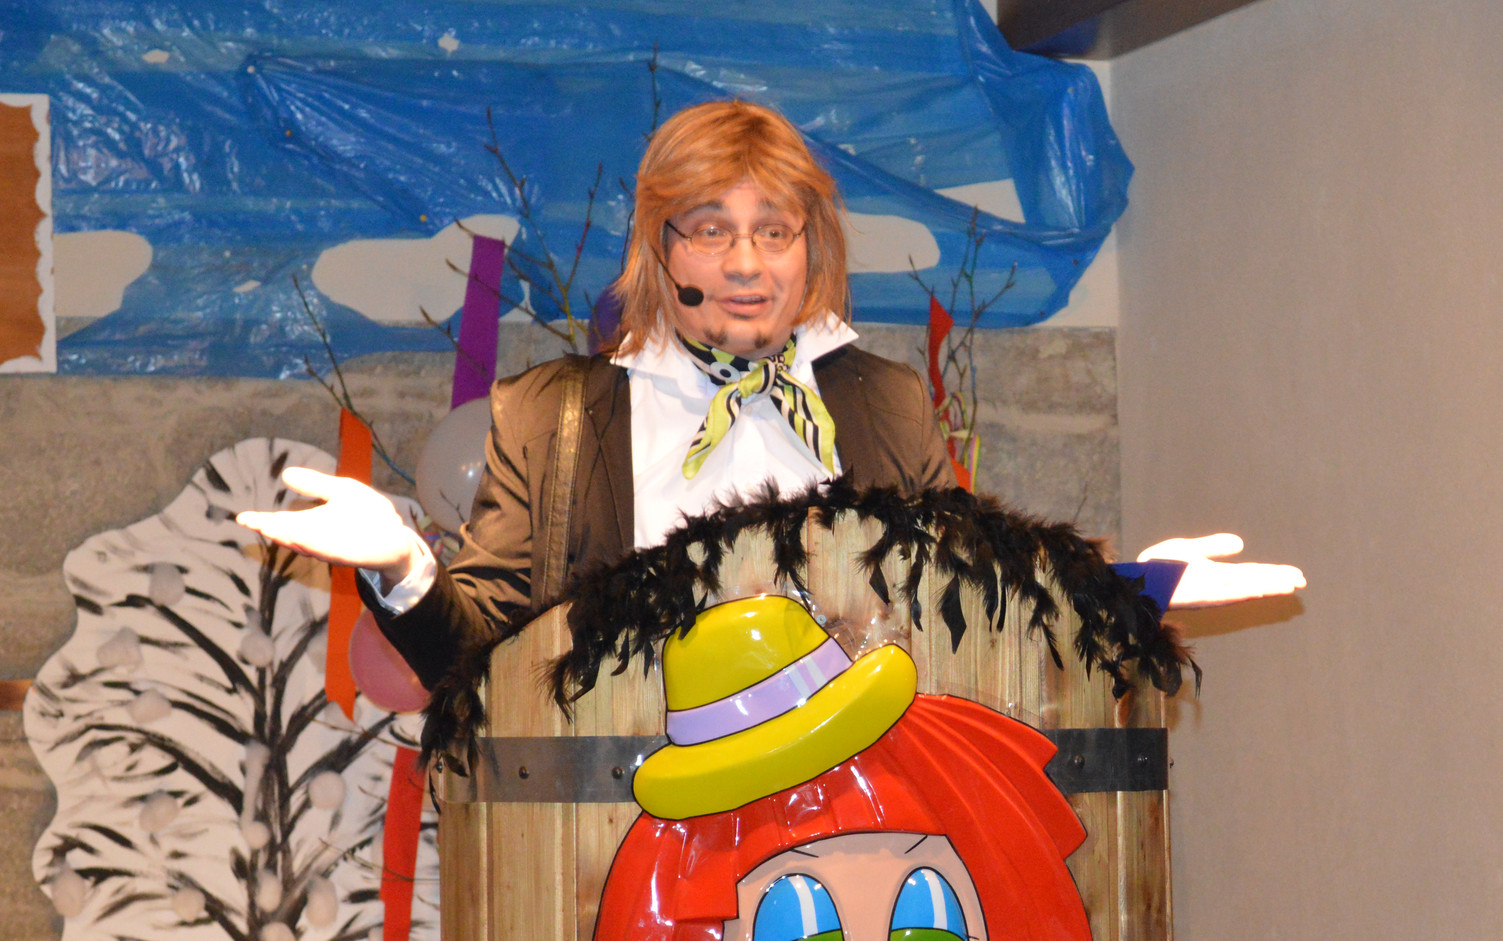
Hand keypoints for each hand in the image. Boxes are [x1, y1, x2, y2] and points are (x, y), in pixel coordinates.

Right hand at [236, 467, 420, 583]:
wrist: (396, 534)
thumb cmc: (367, 514)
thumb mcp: (340, 491)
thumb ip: (315, 485)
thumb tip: (286, 474)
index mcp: (312, 524)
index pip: (283, 523)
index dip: (263, 521)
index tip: (242, 518)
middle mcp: (318, 539)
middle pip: (290, 535)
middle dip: (272, 530)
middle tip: (252, 523)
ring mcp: (334, 548)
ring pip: (308, 545)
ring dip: (291, 538)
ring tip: (271, 529)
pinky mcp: (353, 555)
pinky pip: (333, 552)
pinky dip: (318, 547)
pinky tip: (304, 541)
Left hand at [1138, 533, 1305, 608]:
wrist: (1137, 577)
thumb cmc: (1160, 566)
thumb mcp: (1190, 550)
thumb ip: (1214, 547)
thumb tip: (1240, 544)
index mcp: (1217, 574)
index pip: (1252, 574)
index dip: (1274, 575)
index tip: (1296, 576)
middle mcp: (1216, 585)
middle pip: (1253, 582)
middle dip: (1276, 582)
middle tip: (1301, 581)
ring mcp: (1207, 591)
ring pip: (1243, 589)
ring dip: (1265, 587)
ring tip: (1288, 585)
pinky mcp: (1196, 595)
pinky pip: (1221, 594)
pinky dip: (1240, 591)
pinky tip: (1257, 588)